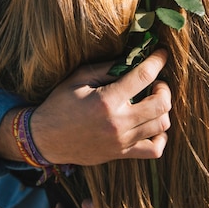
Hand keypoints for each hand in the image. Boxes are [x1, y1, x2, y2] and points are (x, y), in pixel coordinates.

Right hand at [30, 49, 170, 164]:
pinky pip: (154, 150)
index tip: (162, 53)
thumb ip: (106, 68)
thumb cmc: (59, 104)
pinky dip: (160, 137)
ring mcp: (121, 141)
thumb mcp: (78, 78)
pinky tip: (152, 126)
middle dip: (164, 88)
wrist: (44, 140)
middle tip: (156, 82)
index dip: (158, 61)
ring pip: (161, 125)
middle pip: (161, 104)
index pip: (144, 76)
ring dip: (163, 110)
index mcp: (107, 100)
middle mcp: (118, 122)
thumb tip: (132, 59)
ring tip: (153, 101)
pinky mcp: (120, 154)